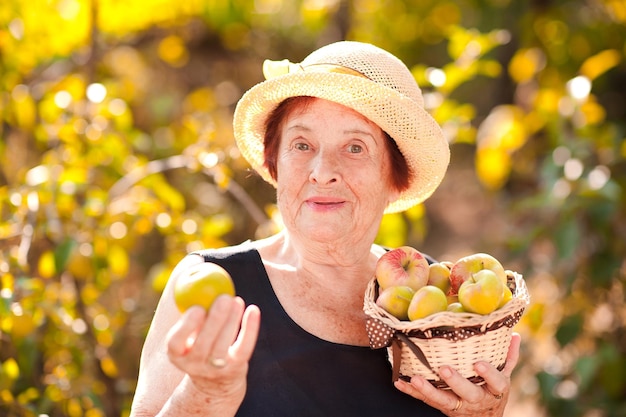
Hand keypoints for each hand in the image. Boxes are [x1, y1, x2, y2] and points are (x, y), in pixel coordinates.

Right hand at [166, 295, 260, 401]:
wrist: (215, 380)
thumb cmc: (199, 340)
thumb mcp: (188, 328)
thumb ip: (190, 301)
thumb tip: (197, 263)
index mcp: (176, 353)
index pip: (175, 342)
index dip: (186, 326)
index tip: (197, 307)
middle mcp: (194, 364)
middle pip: (203, 344)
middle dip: (214, 320)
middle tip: (223, 297)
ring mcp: (215, 369)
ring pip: (224, 345)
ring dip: (232, 321)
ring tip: (236, 300)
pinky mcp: (236, 367)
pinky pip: (244, 347)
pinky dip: (250, 328)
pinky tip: (253, 310)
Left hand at [394, 332, 520, 415]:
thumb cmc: (492, 391)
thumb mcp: (504, 376)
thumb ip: (508, 357)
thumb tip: (515, 334)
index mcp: (494, 390)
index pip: (496, 382)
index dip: (488, 374)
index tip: (479, 363)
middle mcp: (476, 399)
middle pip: (468, 393)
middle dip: (456, 382)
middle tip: (444, 369)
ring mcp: (458, 405)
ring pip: (443, 400)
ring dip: (428, 390)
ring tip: (416, 379)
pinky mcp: (442, 407)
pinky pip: (426, 400)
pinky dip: (412, 392)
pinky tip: (400, 382)